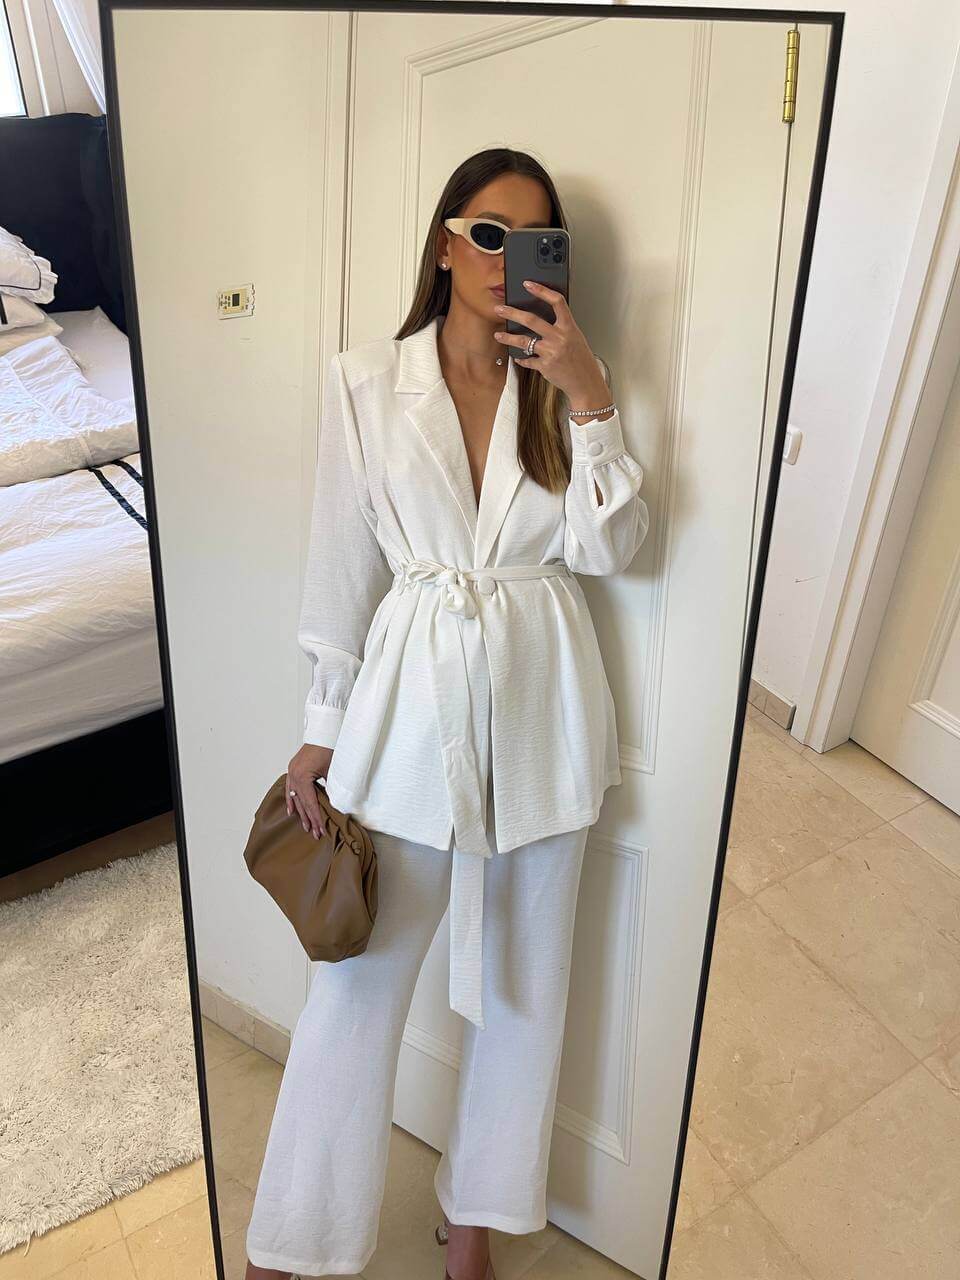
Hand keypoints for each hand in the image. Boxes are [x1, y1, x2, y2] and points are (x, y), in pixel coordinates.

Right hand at [285, 743, 332, 839]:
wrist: (325, 731)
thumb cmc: (330, 748)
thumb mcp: (333, 771)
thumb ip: (331, 789)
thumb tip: (334, 805)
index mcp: (303, 776)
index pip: (311, 803)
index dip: (317, 818)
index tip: (321, 830)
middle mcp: (294, 775)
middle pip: (302, 803)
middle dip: (310, 819)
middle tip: (316, 833)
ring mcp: (292, 772)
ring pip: (296, 797)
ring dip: (301, 813)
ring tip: (306, 827)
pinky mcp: (294, 769)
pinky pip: (290, 788)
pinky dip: (291, 800)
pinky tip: (291, 811)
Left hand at [493, 281, 608, 403]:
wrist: (585, 382)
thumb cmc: (581, 359)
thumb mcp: (576, 338)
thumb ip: (561, 327)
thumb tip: (543, 319)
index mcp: (569, 327)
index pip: (557, 302)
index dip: (542, 290)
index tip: (528, 284)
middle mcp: (559, 337)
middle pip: (531, 320)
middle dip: (512, 313)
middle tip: (500, 309)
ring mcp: (551, 352)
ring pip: (524, 341)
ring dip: (508, 337)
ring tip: (498, 335)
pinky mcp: (544, 366)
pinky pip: (527, 360)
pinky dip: (521, 358)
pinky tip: (517, 356)